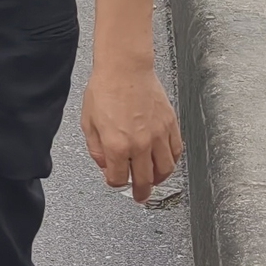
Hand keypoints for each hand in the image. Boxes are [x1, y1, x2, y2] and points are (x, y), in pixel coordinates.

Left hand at [81, 60, 182, 202]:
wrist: (125, 68)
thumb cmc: (105, 89)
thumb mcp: (88, 122)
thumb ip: (96, 148)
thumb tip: (104, 164)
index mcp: (117, 145)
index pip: (118, 178)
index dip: (114, 183)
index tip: (114, 181)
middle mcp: (140, 144)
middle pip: (144, 180)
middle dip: (141, 192)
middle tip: (140, 196)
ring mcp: (158, 135)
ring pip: (165, 170)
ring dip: (159, 179)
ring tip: (154, 181)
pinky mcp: (170, 125)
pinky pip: (176, 152)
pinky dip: (172, 162)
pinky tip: (165, 162)